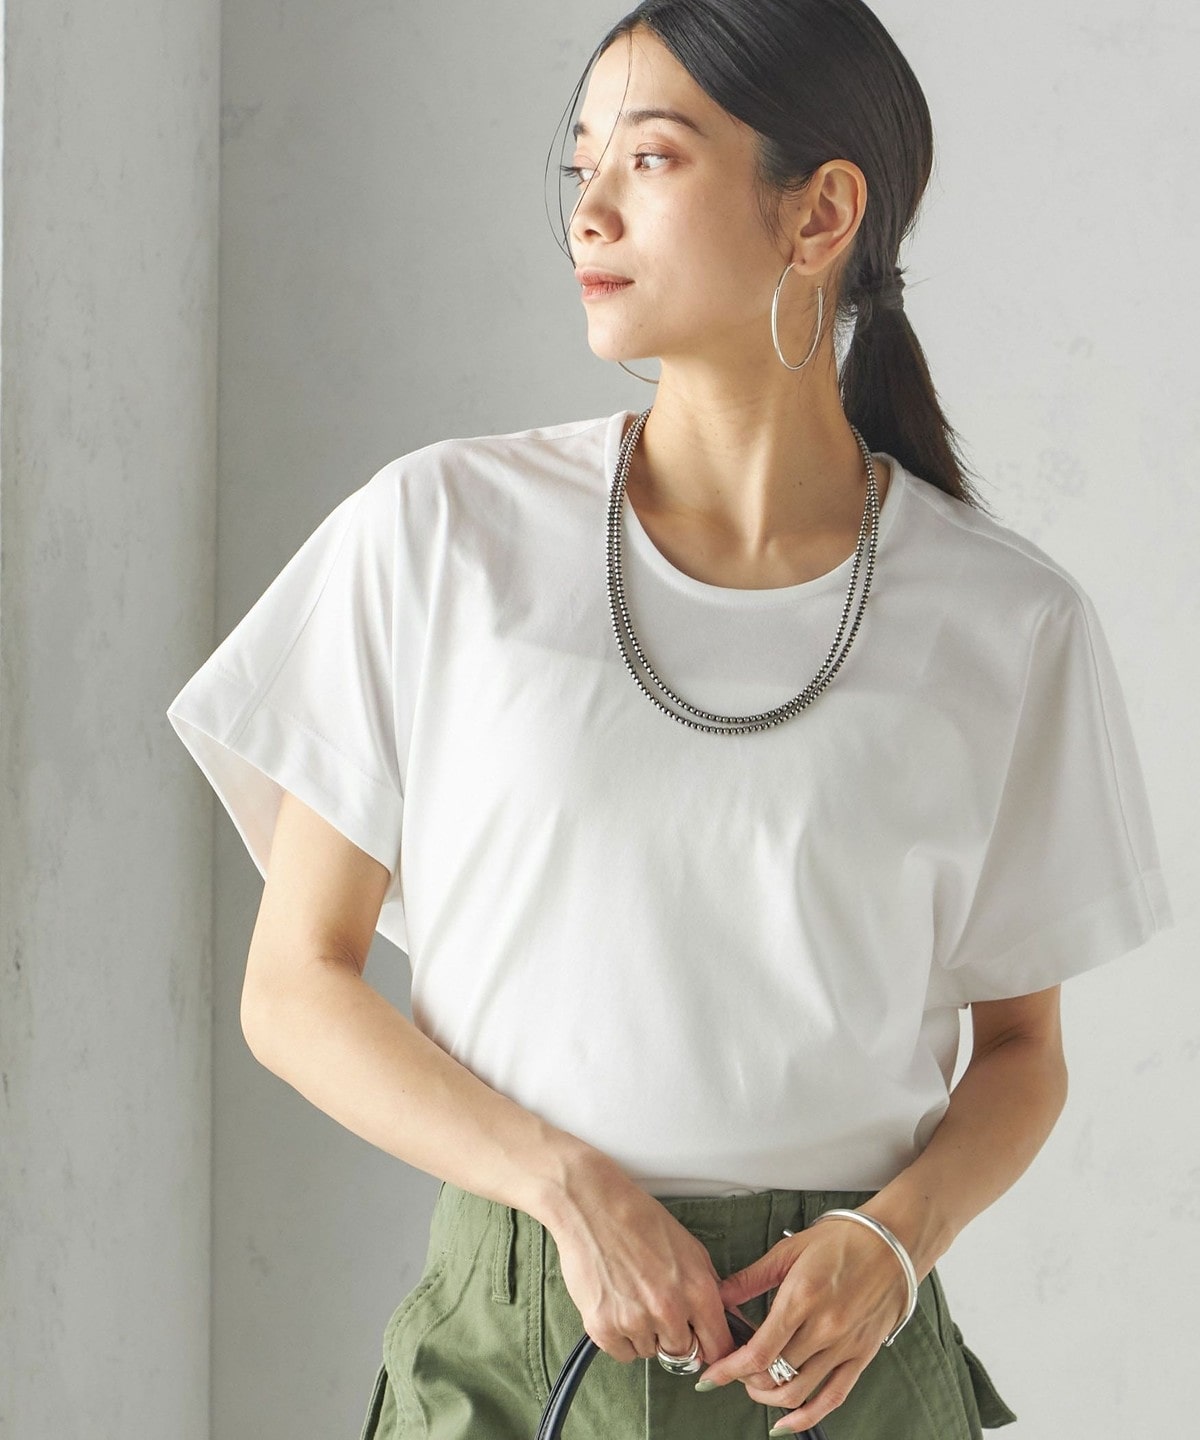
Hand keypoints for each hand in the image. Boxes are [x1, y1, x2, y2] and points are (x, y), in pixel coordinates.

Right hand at [546, 1153, 742, 1367]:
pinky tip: (616, 1305)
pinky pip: (623, 1353)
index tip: (704, 1345)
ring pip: (650, 1352)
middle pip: (683, 1354)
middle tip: (658, 1308)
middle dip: (675, 1336)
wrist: (593, 1206)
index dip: (712, 1347)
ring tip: (632, 1296)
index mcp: (697, 1290)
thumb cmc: (640, 1219)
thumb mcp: (690, 1248)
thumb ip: (709, 1287)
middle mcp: (668, 1310)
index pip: (719, 1346)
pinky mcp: (603, 1328)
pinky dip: (620, 1337)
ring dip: (645, 1335)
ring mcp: (635, 1321)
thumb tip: (724, 1319)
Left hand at [692, 1217, 909, 1433]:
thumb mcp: (789, 1250)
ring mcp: (845, 1345)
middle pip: (774, 1375)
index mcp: (802, 1297)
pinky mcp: (861, 1356)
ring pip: (798, 1392)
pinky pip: (833, 1397)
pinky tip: (787, 1421)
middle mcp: (824, 1327)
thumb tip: (720, 1296)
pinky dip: (806, 1416)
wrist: (892, 1242)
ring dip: (768, 1398)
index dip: (729, 1369)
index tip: (711, 1376)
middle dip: (745, 1379)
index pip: (759, 1351)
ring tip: (755, 1386)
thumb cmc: (843, 1239)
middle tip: (733, 1370)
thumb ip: (751, 1278)